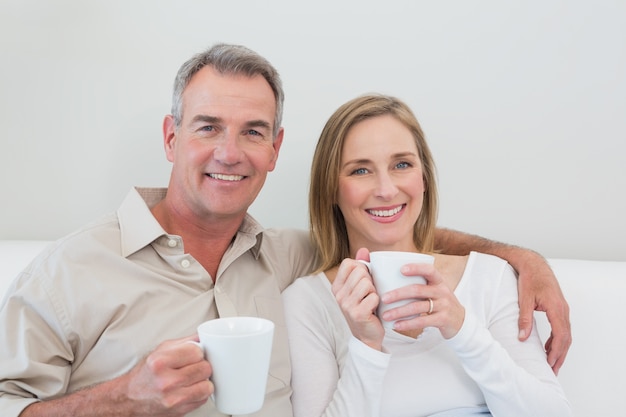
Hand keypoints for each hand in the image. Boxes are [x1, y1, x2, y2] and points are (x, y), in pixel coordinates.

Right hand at [125, 335, 213, 414]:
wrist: (130, 398)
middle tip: (192, 366)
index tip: (193, 354)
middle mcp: (166, 382)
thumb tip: (205, 336)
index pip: (197, 352)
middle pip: (205, 368)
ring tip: (191, 379)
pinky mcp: (179, 411)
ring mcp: (173, 399)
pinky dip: (199, 394)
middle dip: (201, 365)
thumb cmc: (147, 373)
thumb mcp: (160, 351)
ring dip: (203, 381)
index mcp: (160, 363)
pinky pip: (203, 399)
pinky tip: (188, 389)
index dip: (197, 352)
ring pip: (208, 386)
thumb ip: (184, 342)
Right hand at [332, 248, 383, 349]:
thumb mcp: (360, 287)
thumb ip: (361, 267)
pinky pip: (374, 296)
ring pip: (367, 283)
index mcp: (337, 286)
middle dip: (370, 280)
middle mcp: (338, 295)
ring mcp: (346, 305)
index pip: (348, 263)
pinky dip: (378, 301)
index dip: (361, 267)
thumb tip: (363, 250)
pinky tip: (375, 308)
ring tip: (371, 300)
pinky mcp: (358, 313)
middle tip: (369, 293)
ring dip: (374, 290)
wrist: (367, 336)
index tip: (364, 279)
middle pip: (360, 271)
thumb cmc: (365, 308)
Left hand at [380, 261, 464, 338]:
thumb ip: (419, 283)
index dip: (416, 268)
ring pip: (418, 307)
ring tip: (385, 315)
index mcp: (438, 281)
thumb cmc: (439, 302)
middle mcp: (442, 291)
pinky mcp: (443, 319)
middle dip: (398, 294)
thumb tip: (389, 276)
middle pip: (418, 290)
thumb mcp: (434, 289)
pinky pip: (423, 321)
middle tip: (383, 298)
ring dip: (399, 311)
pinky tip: (397, 325)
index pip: (429, 270)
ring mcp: (444, 305)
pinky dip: (408, 323)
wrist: (460, 322)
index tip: (401, 269)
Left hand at [515, 253, 570, 374]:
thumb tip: (522, 337)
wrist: (534, 265)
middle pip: (566, 338)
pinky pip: (562, 328)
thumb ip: (524, 319)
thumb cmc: (530, 279)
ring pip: (566, 334)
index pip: (560, 335)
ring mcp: (563, 309)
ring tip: (552, 363)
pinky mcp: (559, 309)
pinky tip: (549, 348)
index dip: (556, 351)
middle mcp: (563, 310)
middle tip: (553, 370)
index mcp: (556, 308)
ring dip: (560, 349)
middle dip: (560, 356)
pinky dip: (558, 340)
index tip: (549, 363)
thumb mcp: (524, 299)